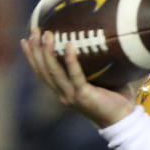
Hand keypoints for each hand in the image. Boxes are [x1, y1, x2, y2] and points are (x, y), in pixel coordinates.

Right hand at [20, 27, 134, 127]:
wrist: (124, 120)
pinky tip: (69, 46)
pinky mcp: (83, 96)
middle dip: (35, 49)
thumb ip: (92, 64)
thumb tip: (96, 39)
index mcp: (63, 92)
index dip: (32, 57)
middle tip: (34, 30)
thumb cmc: (115, 98)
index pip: (42, 73)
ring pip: (53, 72)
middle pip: (43, 70)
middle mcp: (63, 95)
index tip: (25, 39)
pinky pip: (75, 76)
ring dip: (47, 52)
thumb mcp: (98, 79)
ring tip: (47, 34)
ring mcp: (72, 96)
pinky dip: (71, 60)